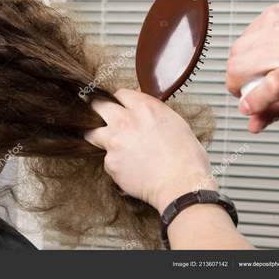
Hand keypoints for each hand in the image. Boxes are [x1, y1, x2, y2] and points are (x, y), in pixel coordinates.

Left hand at [84, 89, 215, 213]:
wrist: (181, 185)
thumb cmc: (186, 159)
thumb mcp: (176, 123)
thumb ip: (155, 113)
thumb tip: (145, 110)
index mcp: (145, 108)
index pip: (120, 93)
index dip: (120, 100)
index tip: (119, 106)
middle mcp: (125, 121)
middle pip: (98, 106)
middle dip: (99, 111)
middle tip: (101, 117)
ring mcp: (115, 142)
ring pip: (92, 133)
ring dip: (97, 136)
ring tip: (109, 143)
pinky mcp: (110, 162)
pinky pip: (106, 159)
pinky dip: (114, 163)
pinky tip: (128, 167)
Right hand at [226, 0, 278, 132]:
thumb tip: (254, 123)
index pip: (272, 87)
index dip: (253, 101)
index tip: (247, 107)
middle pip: (239, 69)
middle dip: (237, 84)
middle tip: (251, 87)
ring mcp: (278, 26)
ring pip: (235, 53)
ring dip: (239, 66)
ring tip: (258, 68)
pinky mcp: (271, 13)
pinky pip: (244, 36)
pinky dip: (248, 49)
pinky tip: (265, 51)